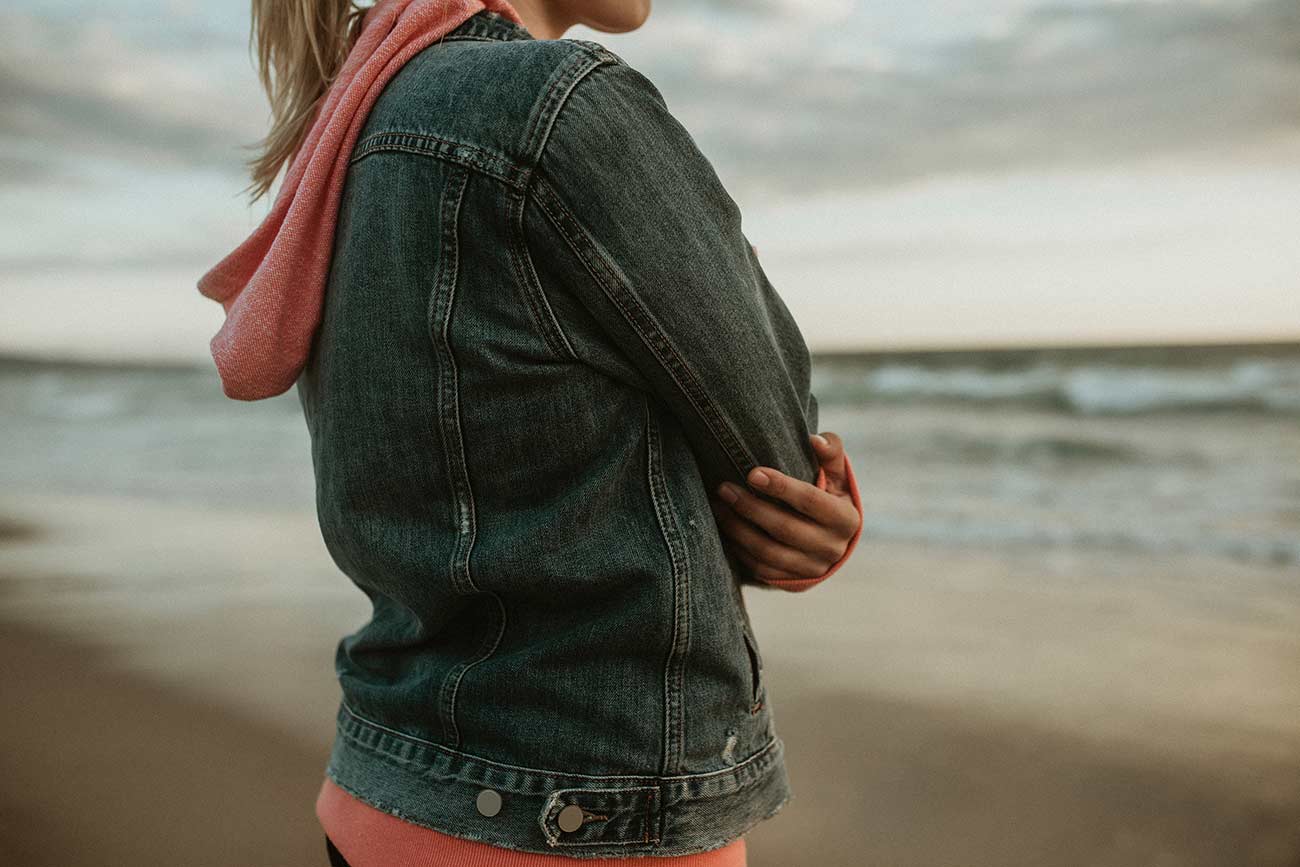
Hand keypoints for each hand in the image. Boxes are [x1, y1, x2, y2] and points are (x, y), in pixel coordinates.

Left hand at [709, 432, 860, 581]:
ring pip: (768, 552)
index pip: (811, 500)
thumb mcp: (836, 474)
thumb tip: (816, 440)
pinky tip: (725, 529)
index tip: (751, 473)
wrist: (831, 539)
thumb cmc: (828, 494)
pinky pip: (761, 569)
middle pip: (785, 528)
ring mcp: (813, 569)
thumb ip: (831, 452)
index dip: (781, 487)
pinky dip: (739, 549)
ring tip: (718, 506)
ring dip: (738, 529)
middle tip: (723, 488)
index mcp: (846, 518)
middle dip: (750, 507)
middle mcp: (833, 548)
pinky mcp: (794, 583)